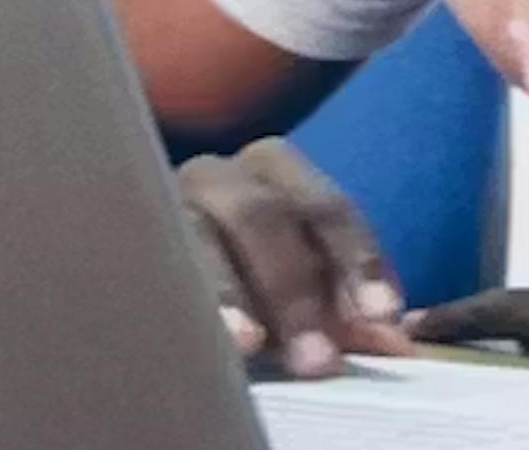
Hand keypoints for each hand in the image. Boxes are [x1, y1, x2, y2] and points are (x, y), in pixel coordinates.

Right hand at [175, 137, 415, 377]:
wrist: (163, 250)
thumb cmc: (247, 268)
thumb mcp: (302, 283)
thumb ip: (347, 311)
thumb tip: (396, 346)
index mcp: (275, 171)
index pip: (327, 210)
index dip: (358, 260)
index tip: (382, 314)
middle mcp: (221, 174)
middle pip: (264, 217)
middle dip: (294, 288)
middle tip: (317, 357)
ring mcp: (168, 202)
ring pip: (201, 238)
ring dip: (230, 295)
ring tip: (250, 344)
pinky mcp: (131, 236)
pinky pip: (155, 263)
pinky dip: (182, 301)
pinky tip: (198, 336)